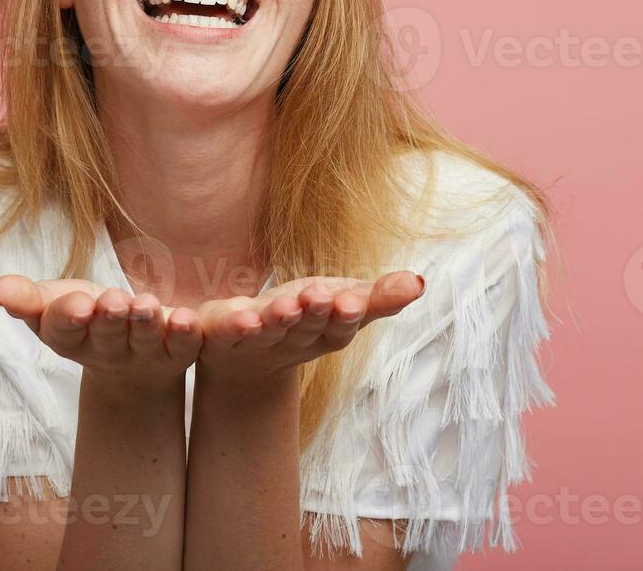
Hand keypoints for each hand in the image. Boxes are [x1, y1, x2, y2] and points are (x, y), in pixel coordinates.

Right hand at [0, 276, 201, 391]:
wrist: (130, 363)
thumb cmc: (84, 318)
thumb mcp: (52, 305)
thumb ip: (26, 298)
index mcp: (70, 338)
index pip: (63, 330)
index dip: (69, 317)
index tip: (76, 303)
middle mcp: (107, 350)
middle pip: (107, 335)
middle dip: (109, 319)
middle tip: (114, 302)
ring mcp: (144, 355)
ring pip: (146, 340)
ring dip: (147, 323)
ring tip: (147, 304)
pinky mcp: (178, 354)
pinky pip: (186, 346)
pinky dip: (187, 334)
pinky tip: (188, 318)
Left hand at [194, 272, 424, 385]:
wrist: (243, 360)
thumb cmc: (303, 320)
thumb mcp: (344, 304)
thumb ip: (379, 297)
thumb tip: (419, 282)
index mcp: (324, 331)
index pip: (342, 326)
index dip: (348, 316)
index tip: (354, 302)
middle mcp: (293, 339)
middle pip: (307, 328)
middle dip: (317, 314)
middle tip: (323, 298)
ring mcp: (257, 339)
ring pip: (270, 330)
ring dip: (279, 319)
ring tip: (287, 306)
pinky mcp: (223, 334)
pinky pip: (228, 331)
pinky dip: (235, 325)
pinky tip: (241, 318)